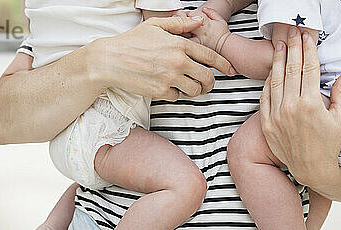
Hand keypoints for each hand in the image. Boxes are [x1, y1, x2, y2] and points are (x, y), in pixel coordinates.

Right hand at [91, 15, 235, 100]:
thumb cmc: (132, 41)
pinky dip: (175, 94)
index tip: (230, 70)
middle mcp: (178, 62)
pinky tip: (167, 87)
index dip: (223, 65)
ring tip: (189, 87)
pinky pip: (177, 97)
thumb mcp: (155, 26)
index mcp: (179, 44)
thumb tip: (199, 20)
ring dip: (195, 90)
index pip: (210, 56)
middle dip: (211, 83)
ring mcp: (170, 78)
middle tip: (208, 84)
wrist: (110, 60)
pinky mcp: (160, 92)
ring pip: (195, 90)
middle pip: (206, 77)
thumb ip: (179, 24)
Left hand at [259, 27, 340, 187]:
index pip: (308, 69)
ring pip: (275, 81)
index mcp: (311, 104)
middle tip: (293, 33)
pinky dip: (268, 83)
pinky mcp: (267, 124)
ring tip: (279, 45)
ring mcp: (276, 116)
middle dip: (292, 49)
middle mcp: (291, 108)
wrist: (312, 169)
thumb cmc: (330, 144)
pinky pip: (265, 98)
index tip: (308, 38)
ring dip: (277, 61)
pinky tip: (271, 71)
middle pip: (290, 70)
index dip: (308, 51)